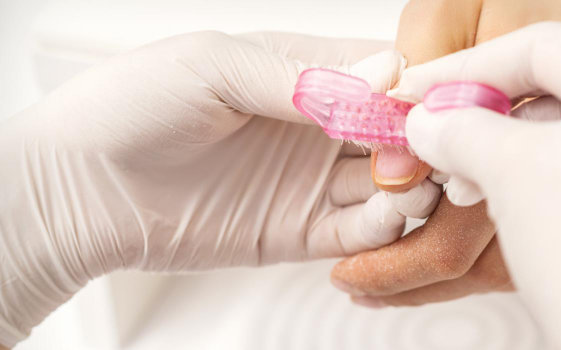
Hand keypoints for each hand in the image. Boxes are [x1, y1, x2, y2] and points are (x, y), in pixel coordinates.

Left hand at [0, 32, 439, 346]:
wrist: (78, 189)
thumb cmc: (131, 107)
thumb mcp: (214, 67)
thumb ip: (300, 76)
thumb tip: (383, 73)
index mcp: (300, 72)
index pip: (381, 72)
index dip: (412, 86)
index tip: (428, 101)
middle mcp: (314, 126)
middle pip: (395, 131)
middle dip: (420, 140)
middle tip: (428, 151)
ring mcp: (309, 180)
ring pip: (388, 184)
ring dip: (411, 186)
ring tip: (411, 187)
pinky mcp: (299, 232)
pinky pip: (358, 232)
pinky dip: (384, 228)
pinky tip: (387, 218)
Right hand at [333, 0, 560, 307]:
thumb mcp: (511, 173)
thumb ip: (460, 128)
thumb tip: (431, 119)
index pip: (548, 47)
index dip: (470, 68)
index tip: (424, 89)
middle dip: (490, 114)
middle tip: (440, 131)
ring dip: (512, 151)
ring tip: (465, 178)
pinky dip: (546, 177)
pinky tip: (506, 197)